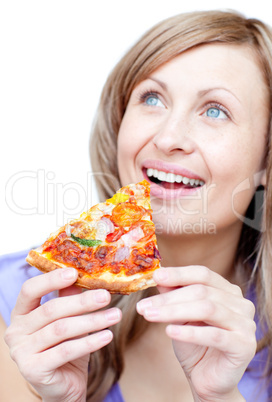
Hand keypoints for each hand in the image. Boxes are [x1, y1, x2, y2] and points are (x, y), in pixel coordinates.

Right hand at [5, 268, 121, 401]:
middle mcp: (16, 331)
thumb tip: (83, 273)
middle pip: (51, 310)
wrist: (63, 386)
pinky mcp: (33, 369)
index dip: (51, 279)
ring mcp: (21, 352)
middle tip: (106, 295)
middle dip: (82, 302)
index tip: (74, 272)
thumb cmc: (65, 346)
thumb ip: (69, 297)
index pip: (30, 289)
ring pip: (61, 329)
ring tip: (115, 315)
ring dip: (92, 321)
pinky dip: (89, 342)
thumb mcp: (69, 318)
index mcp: (21, 313)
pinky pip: (65, 351)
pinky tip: (107, 335)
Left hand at [137, 266, 255, 400]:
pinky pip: (214, 335)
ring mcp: (245, 324)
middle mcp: (241, 304)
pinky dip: (189, 332)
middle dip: (169, 298)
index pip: (203, 274)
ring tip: (150, 316)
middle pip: (201, 291)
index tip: (155, 276)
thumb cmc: (195, 345)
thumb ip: (174, 294)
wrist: (207, 380)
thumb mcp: (181, 316)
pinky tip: (169, 332)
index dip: (178, 274)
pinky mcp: (244, 346)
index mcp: (228, 291)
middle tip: (143, 306)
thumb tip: (159, 276)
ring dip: (174, 311)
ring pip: (207, 309)